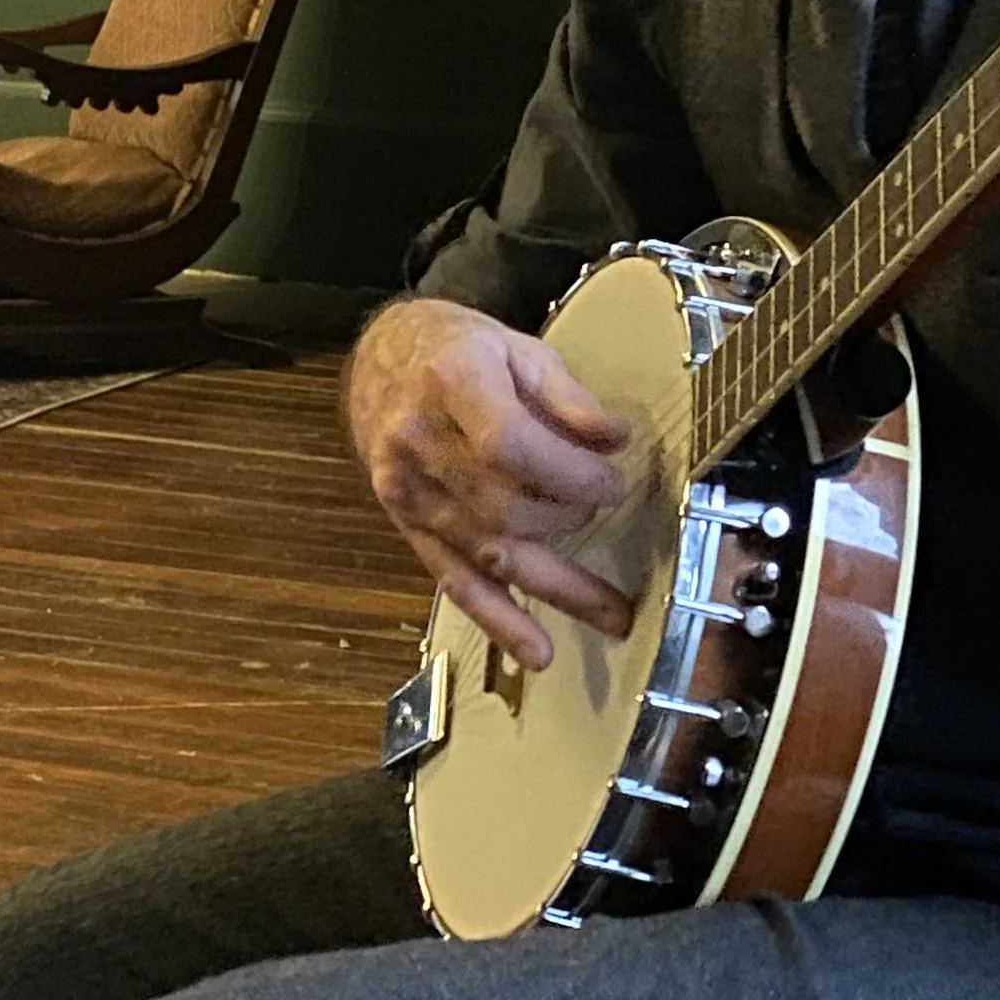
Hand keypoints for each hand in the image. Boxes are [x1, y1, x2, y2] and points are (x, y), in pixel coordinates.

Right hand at [344, 296, 633, 669]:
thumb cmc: (460, 350)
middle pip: (503, 507)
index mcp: (451, 383)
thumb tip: (615, 440)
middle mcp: (420, 442)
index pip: (509, 444)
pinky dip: (499, 620)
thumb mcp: (520, 349)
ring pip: (488, 554)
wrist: (383, 360)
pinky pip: (454, 581)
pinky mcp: (406, 525)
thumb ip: (569, 396)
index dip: (569, 473)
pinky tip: (536, 650)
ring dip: (555, 588)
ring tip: (612, 614)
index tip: (611, 481)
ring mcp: (408, 490)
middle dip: (568, 518)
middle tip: (603, 509)